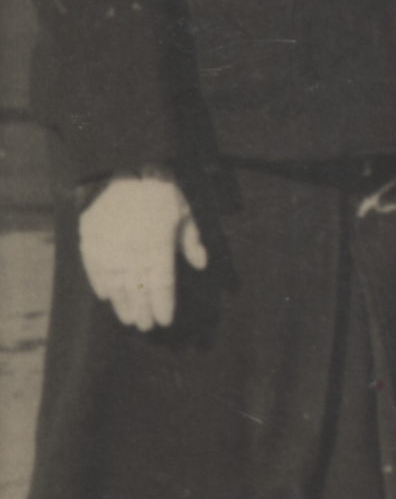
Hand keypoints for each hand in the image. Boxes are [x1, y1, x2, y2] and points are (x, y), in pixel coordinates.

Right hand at [79, 173, 207, 331]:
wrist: (124, 171)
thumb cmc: (161, 191)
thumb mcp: (185, 211)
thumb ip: (191, 240)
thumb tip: (202, 263)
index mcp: (157, 246)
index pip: (161, 284)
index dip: (163, 304)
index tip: (165, 321)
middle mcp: (131, 251)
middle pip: (138, 289)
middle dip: (143, 310)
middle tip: (146, 327)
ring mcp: (108, 247)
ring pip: (115, 284)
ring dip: (122, 303)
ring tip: (128, 319)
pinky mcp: (90, 241)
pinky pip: (93, 269)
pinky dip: (99, 284)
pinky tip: (106, 297)